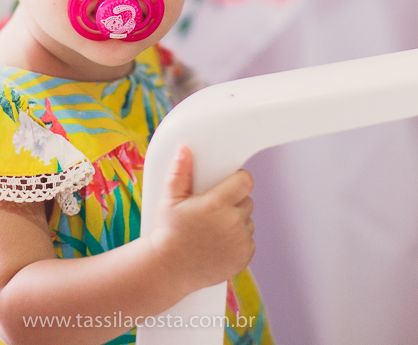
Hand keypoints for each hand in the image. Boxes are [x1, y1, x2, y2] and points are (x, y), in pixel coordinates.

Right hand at [146, 146, 255, 294]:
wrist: (169, 269)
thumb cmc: (168, 232)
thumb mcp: (169, 199)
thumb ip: (179, 172)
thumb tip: (184, 149)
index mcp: (216, 204)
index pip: (246, 181)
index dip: (239, 179)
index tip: (230, 182)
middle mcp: (232, 222)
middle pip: (247, 201)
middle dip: (235, 202)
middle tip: (214, 210)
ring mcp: (240, 242)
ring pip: (248, 222)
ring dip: (237, 222)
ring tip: (215, 229)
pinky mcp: (243, 258)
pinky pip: (249, 242)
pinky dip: (238, 242)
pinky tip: (220, 244)